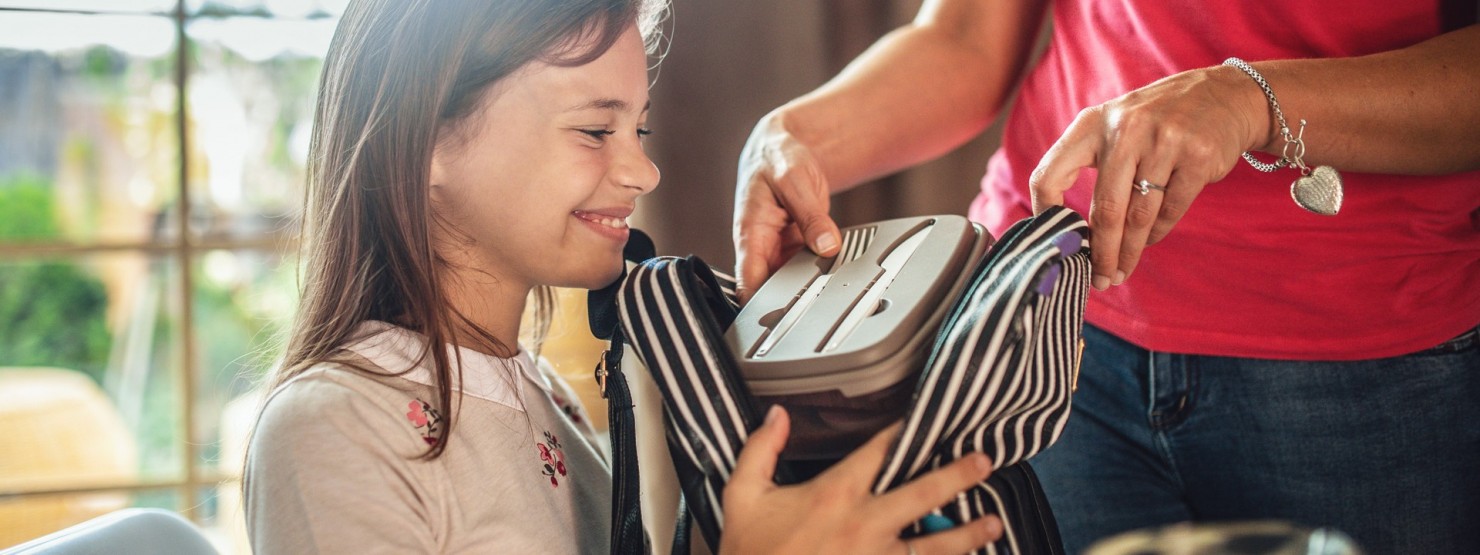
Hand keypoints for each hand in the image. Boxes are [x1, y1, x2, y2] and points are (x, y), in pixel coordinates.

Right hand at [720, 406, 1003, 554]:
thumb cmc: (750, 554)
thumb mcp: (743, 496)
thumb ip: (760, 450)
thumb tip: (777, 415)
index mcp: (834, 494)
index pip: (878, 451)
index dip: (902, 430)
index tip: (921, 419)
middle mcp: (864, 526)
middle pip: (924, 493)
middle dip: (959, 476)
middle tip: (985, 462)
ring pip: (935, 545)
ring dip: (968, 534)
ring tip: (994, 524)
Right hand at [734, 110, 842, 304]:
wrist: (785, 147)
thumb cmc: (778, 158)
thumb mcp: (795, 181)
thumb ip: (811, 216)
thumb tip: (826, 246)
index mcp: (749, 233)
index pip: (747, 280)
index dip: (757, 306)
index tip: (776, 323)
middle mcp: (760, 246)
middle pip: (768, 289)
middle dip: (788, 303)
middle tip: (814, 315)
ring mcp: (777, 250)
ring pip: (788, 282)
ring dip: (806, 290)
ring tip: (829, 298)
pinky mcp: (793, 248)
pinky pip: (804, 270)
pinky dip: (818, 275)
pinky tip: (833, 280)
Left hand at [1029, 64, 1266, 289]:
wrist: (1225, 95)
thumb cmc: (1156, 122)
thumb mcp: (1115, 125)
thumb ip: (1090, 161)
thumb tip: (1068, 227)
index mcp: (1091, 123)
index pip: (1050, 173)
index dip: (1044, 211)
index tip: (1054, 240)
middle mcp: (1125, 129)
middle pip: (1105, 209)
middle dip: (1101, 252)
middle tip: (1099, 278)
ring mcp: (1164, 141)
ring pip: (1139, 215)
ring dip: (1130, 251)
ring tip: (1122, 271)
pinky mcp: (1198, 156)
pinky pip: (1170, 210)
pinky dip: (1157, 232)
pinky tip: (1150, 239)